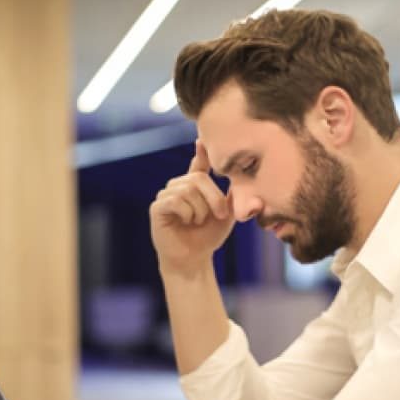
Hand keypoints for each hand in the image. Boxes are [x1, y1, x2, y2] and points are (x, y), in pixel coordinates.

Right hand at [150, 140, 234, 276]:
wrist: (194, 259)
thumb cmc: (209, 237)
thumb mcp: (227, 214)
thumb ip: (232, 196)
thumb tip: (241, 177)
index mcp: (195, 186)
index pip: (198, 163)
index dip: (201, 152)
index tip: (202, 140)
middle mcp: (179, 186)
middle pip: (198, 178)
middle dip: (214, 198)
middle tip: (220, 215)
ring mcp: (166, 195)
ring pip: (188, 190)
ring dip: (200, 210)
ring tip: (198, 222)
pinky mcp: (157, 207)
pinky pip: (175, 201)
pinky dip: (187, 213)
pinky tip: (186, 222)